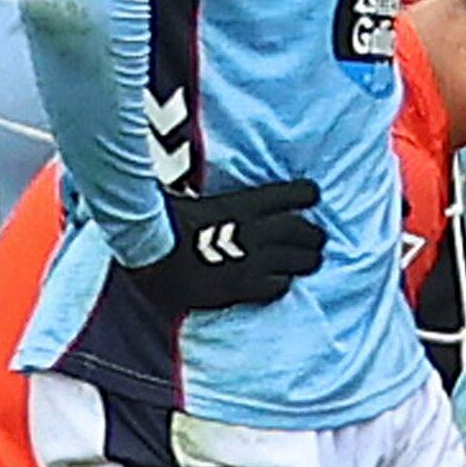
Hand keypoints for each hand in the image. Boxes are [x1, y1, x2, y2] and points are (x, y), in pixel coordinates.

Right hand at [123, 178, 322, 312]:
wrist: (147, 256)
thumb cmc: (157, 221)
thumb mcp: (187, 197)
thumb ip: (209, 195)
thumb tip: (196, 179)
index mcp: (240, 204)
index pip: (287, 194)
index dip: (305, 194)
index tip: (314, 193)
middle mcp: (252, 231)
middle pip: (300, 230)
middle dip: (313, 234)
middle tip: (318, 237)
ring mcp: (250, 261)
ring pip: (297, 260)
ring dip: (307, 260)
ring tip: (312, 261)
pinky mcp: (242, 287)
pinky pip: (276, 286)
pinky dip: (282, 283)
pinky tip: (281, 283)